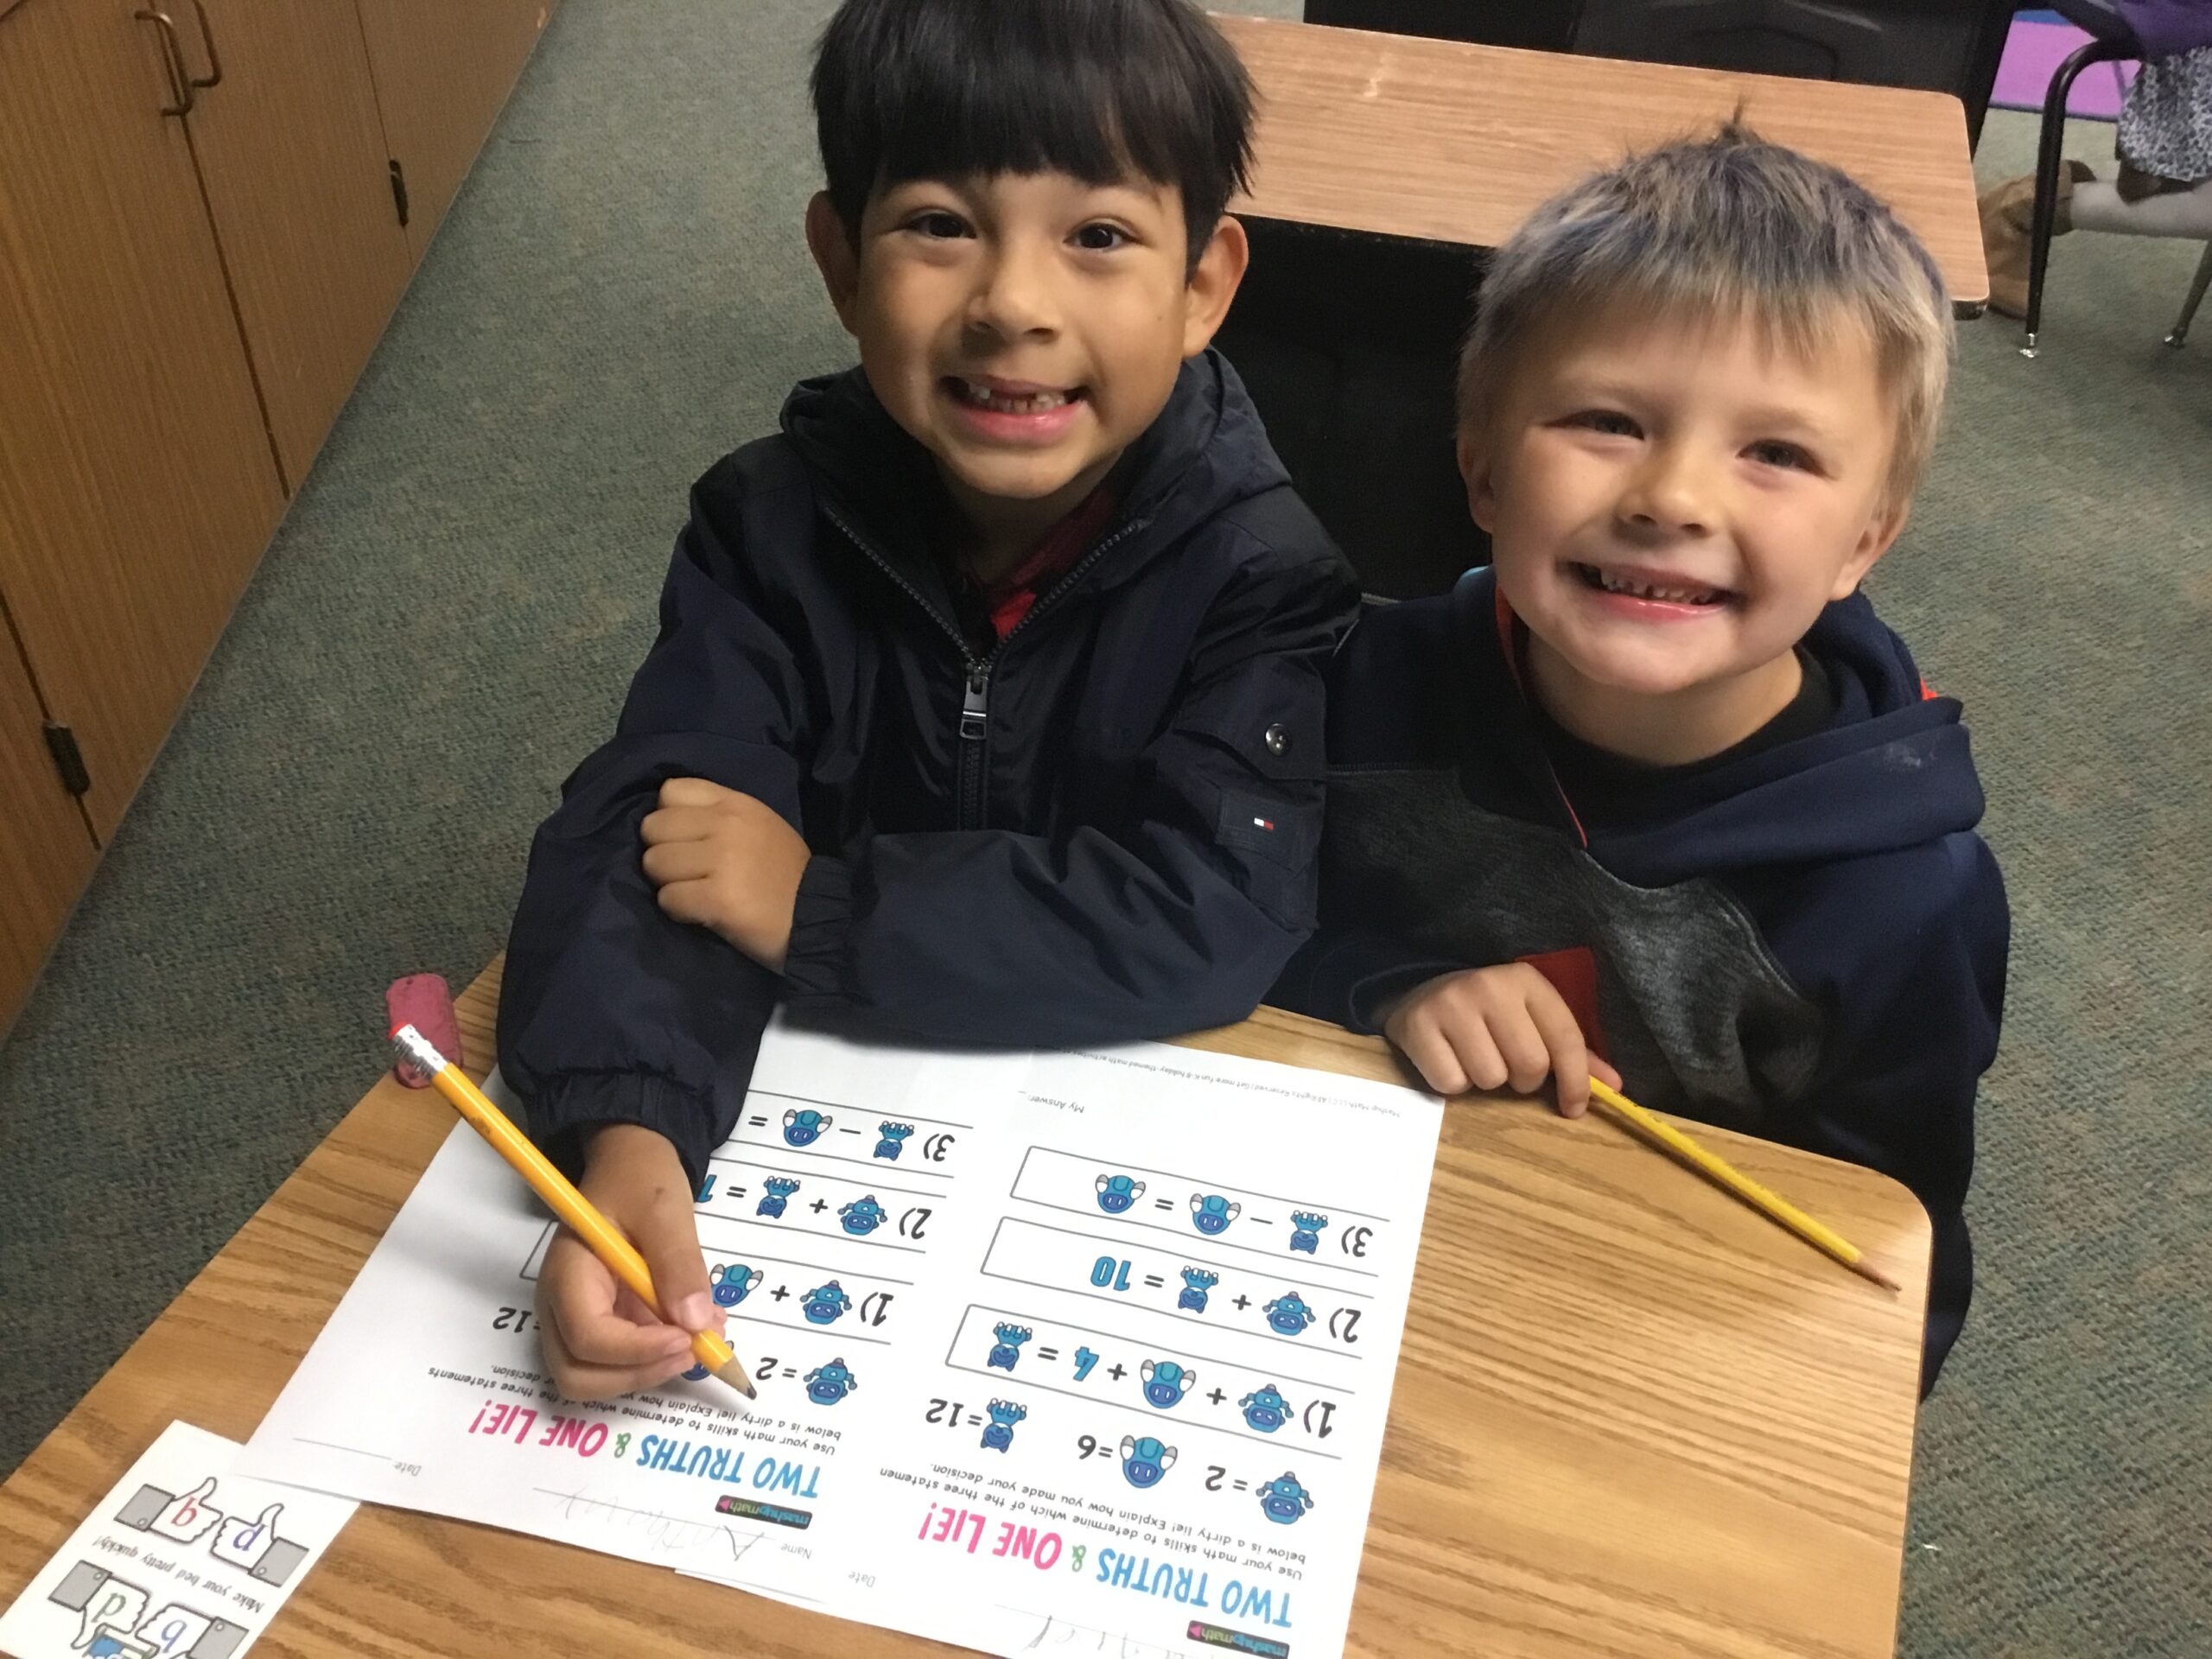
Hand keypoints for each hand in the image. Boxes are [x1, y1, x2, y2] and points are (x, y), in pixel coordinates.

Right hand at [537, 1125, 721, 1400]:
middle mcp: (560, 1305)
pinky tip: (692, 1329)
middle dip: (637, 1374)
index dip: (637, 1351)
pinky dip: (655, 1359)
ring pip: (596, 1378)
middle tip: (693, 1348)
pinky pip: (618, 1360)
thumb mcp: (665, 1209)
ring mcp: (575, 1317)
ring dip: (648, 1371)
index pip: (587, 1337)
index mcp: (567, 1272)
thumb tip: (694, 1323)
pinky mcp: (599, 1322)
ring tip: (700, 1336)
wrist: (629, 1161)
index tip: (687, 1337)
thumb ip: (679, 1263)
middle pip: (579, 1374)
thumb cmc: (639, 1177)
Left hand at [641, 777, 809, 969]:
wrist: (816, 917)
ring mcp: (722, 860)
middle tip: (685, 872)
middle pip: (653, 828)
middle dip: (662, 853)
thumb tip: (667, 823)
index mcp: (736, 803)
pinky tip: (699, 913)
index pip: (671, 791)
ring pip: (655, 864)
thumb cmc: (784, 874)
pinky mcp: (717, 898)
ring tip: (693, 892)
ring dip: (667, 883)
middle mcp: (727, 824)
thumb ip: (717, 816)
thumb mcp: (758, 825)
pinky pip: (667, 898)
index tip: (684, 839)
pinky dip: (677, 910)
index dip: (669, 818)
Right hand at [1382, 964, 1622, 1115]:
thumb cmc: (1488, 1015)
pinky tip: (1449, 1062)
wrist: (1418, 995)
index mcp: (1526, 981)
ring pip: (1491, 1078)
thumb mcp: (1531, 1020)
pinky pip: (1452, 1083)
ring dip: (1487, 1082)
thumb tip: (1614, 1087)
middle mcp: (1490, 986)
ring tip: (1476, 1061)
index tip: (1573, 1109)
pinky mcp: (1418, 1026)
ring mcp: (1451, 1004)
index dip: (1576, 1082)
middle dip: (1523, 1081)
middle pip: (1530, 1064)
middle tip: (1508, 1069)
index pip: (1565, 1039)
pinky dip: (1453, 1084)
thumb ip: (1570, 1053)